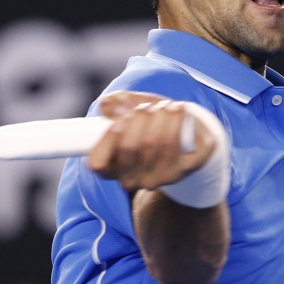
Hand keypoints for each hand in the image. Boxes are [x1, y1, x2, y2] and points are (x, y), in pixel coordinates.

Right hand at [89, 91, 215, 190]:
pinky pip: (180, 142)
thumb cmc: (148, 122)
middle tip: (146, 107)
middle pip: (131, 146)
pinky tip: (179, 110)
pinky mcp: (185, 169)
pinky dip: (179, 119)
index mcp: (112, 169)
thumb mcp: (128, 109)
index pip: (98, 164)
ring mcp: (159, 178)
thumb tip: (108, 106)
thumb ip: (114, 104)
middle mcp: (133, 179)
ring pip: (158, 142)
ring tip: (165, 106)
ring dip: (161, 115)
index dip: (108, 139)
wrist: (185, 134)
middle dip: (139, 117)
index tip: (118, 120)